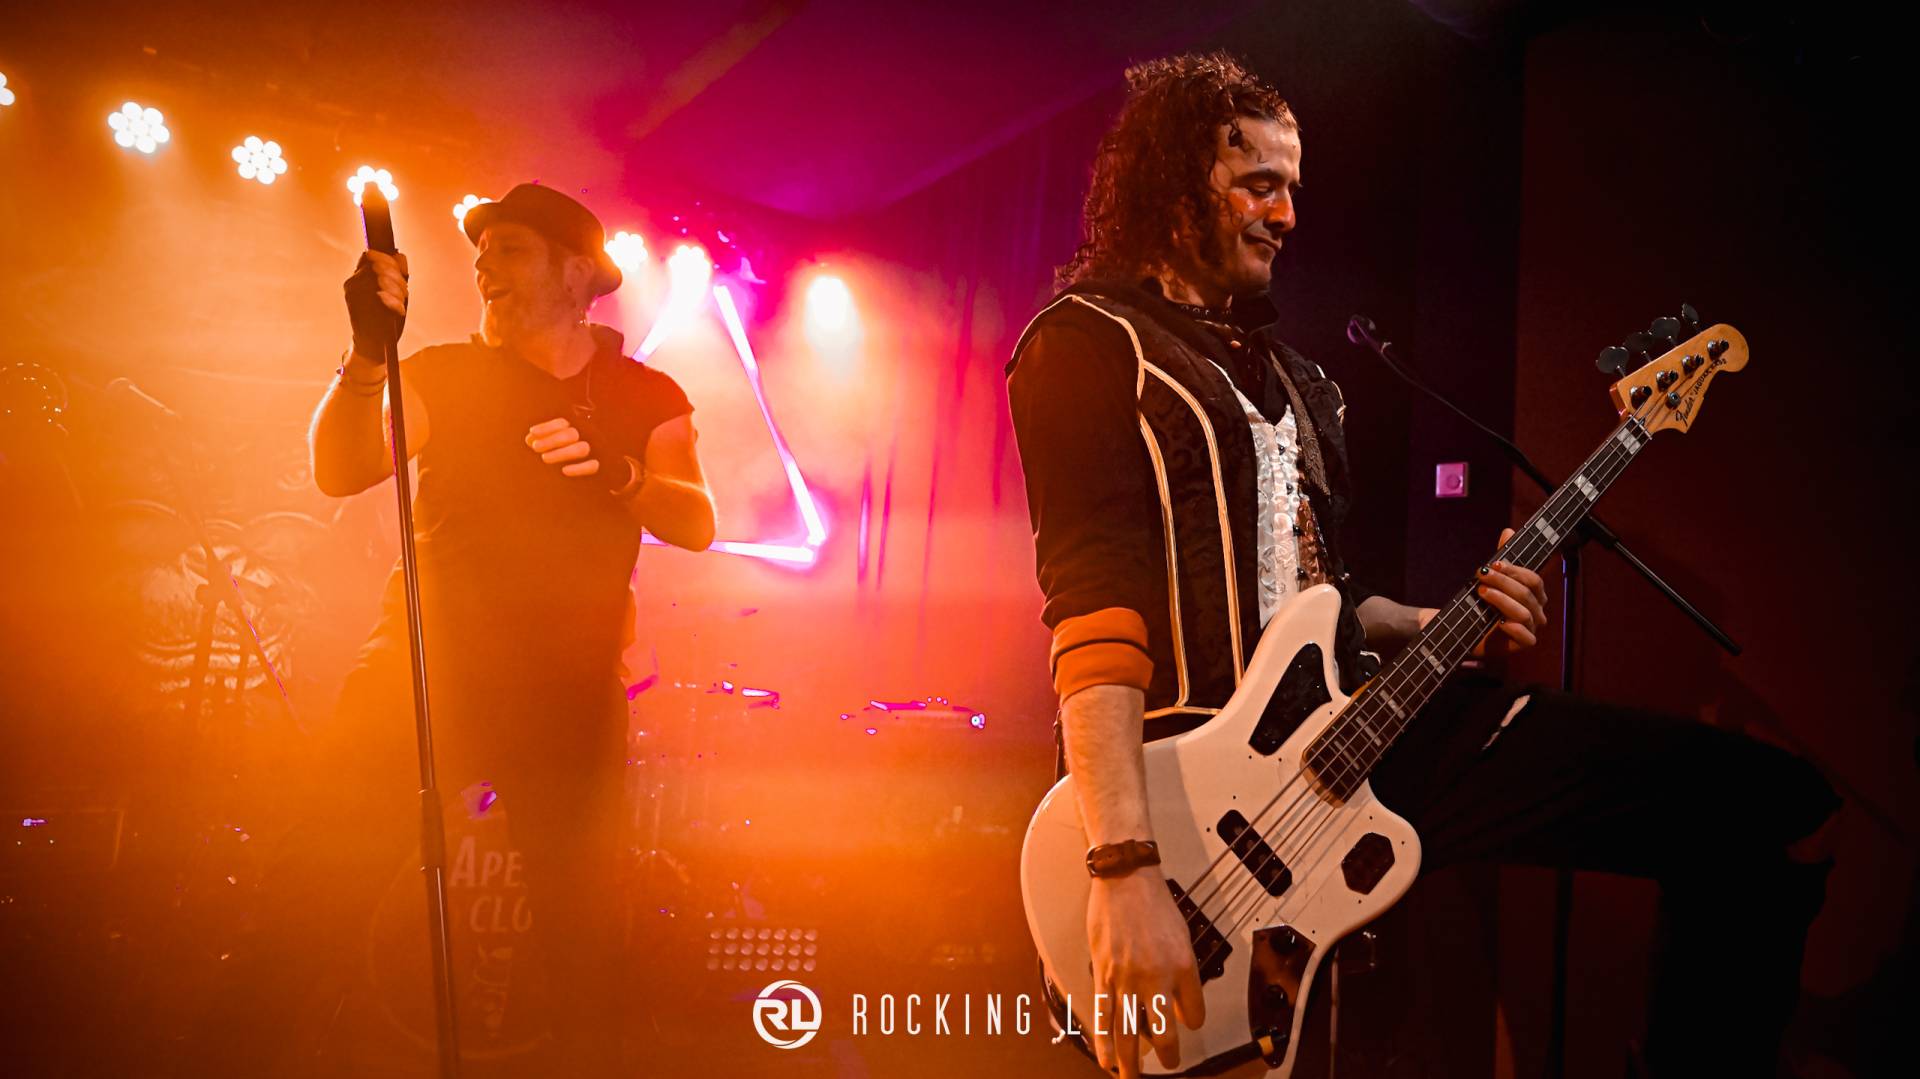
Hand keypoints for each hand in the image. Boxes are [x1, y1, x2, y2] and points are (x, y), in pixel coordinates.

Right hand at [344, 250, 407, 360]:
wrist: (373, 346)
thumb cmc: (385, 318)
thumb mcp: (395, 293)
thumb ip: (398, 273)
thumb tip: (400, 254)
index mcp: (358, 277)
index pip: (371, 255)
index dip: (389, 260)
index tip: (402, 274)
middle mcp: (353, 283)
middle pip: (378, 265)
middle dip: (397, 277)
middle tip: (404, 293)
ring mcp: (354, 295)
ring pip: (381, 278)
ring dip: (398, 290)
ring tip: (400, 303)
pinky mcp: (358, 308)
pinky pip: (380, 295)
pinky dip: (394, 303)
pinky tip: (398, 311)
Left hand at [525, 416, 632, 490]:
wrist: (610, 468)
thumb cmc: (577, 453)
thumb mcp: (562, 444)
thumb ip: (546, 440)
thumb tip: (528, 439)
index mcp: (579, 427)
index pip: (563, 423)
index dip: (547, 427)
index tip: (532, 432)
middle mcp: (589, 436)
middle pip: (570, 434)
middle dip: (550, 440)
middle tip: (535, 447)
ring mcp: (597, 451)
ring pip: (580, 449)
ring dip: (561, 453)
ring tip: (544, 458)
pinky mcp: (603, 466)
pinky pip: (592, 466)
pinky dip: (578, 468)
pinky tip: (564, 471)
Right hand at [1086, 869, 1205, 1077]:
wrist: (1125, 878)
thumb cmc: (1154, 901)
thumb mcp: (1182, 936)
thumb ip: (1182, 970)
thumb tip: (1177, 998)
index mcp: (1182, 967)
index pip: (1194, 1013)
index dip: (1192, 1023)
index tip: (1187, 1025)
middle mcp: (1156, 977)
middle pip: (1163, 1034)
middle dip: (1167, 1056)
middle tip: (1168, 1064)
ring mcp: (1127, 978)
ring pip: (1129, 1032)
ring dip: (1131, 1062)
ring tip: (1132, 1077)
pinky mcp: (1104, 974)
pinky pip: (1104, 1016)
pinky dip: (1104, 1042)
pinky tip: (1106, 1059)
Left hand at [1471, 527, 1548, 656]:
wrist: (1463, 630)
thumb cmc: (1482, 604)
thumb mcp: (1490, 580)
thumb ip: (1502, 558)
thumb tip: (1508, 530)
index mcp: (1533, 593)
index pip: (1533, 579)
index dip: (1514, 570)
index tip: (1493, 564)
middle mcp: (1536, 610)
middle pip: (1527, 594)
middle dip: (1504, 583)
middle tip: (1482, 577)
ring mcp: (1530, 628)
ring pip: (1525, 613)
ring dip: (1503, 601)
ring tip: (1482, 594)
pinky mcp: (1521, 644)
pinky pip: (1527, 638)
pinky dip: (1515, 629)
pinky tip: (1501, 623)